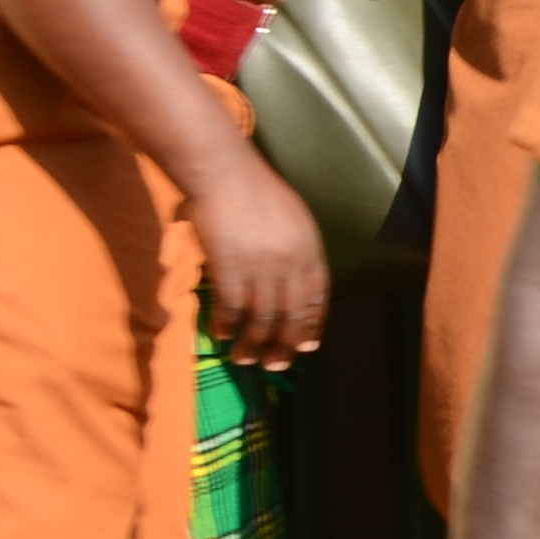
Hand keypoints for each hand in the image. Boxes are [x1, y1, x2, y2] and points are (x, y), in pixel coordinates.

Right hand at [185, 143, 330, 371]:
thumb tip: (291, 282)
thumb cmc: (257, 191)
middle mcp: (290, 263)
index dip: (311, 326)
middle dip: (284, 344)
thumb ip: (296, 251)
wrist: (224, 173)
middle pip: (291, 315)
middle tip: (276, 366)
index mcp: (310, 251)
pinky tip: (222, 335)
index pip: (317, 299)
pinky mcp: (229, 266)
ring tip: (245, 359)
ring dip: (253, 343)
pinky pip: (232, 306)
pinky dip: (228, 324)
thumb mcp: (293, 220)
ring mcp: (260, 267)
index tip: (306, 347)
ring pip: (262, 317)